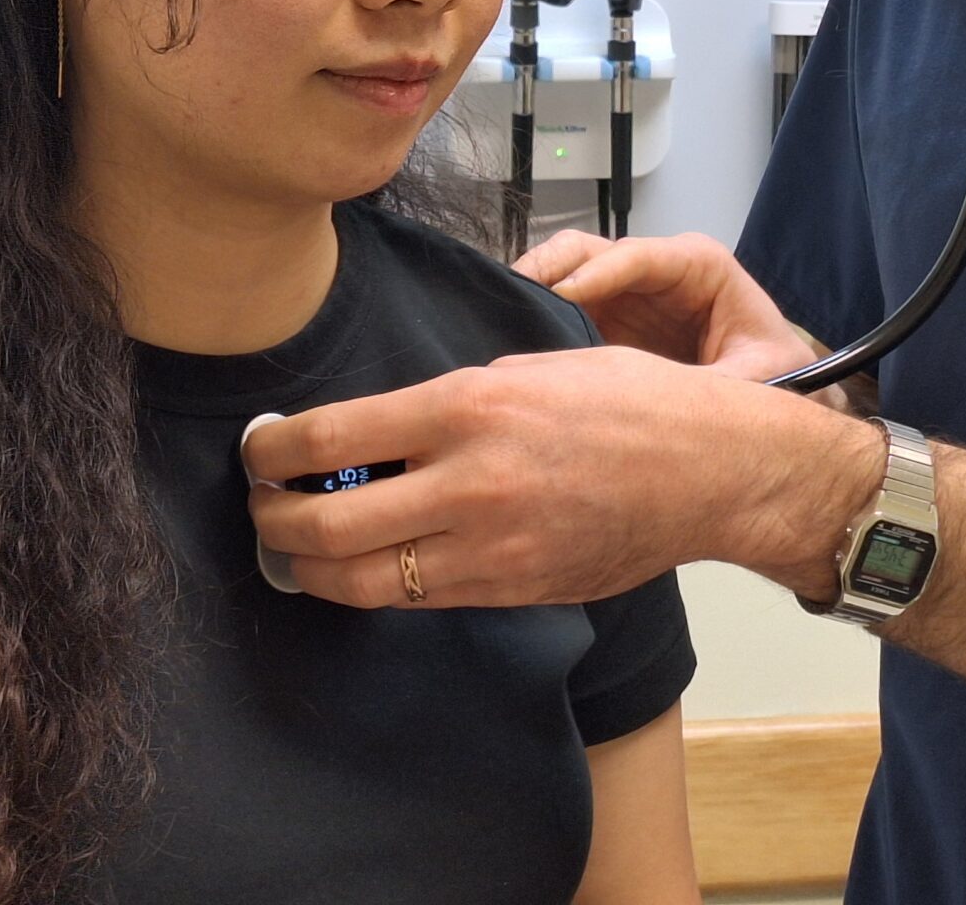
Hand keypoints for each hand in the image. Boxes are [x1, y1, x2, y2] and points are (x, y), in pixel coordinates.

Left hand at [243, 346, 882, 609]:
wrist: (709, 468)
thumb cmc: (630, 400)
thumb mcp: (534, 365)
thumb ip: (456, 398)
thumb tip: (385, 425)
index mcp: (469, 405)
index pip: (331, 436)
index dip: (272, 449)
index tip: (257, 447)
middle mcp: (468, 482)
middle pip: (324, 523)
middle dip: (270, 518)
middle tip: (259, 503)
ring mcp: (488, 548)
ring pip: (358, 580)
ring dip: (306, 567)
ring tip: (294, 546)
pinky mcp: (509, 590)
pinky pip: (416, 599)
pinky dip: (372, 585)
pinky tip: (364, 564)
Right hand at [513, 228, 817, 381]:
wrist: (779, 395)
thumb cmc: (777, 370)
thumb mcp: (766, 374)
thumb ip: (728, 382)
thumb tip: (685, 401)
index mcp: (699, 266)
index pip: (639, 255)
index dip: (599, 272)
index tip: (563, 294)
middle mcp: (656, 271)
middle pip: (592, 251)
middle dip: (551, 268)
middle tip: (515, 298)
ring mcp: (626, 294)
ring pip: (567, 273)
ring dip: (534, 291)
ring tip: (503, 319)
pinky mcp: (606, 322)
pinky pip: (561, 309)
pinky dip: (535, 319)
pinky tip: (514, 345)